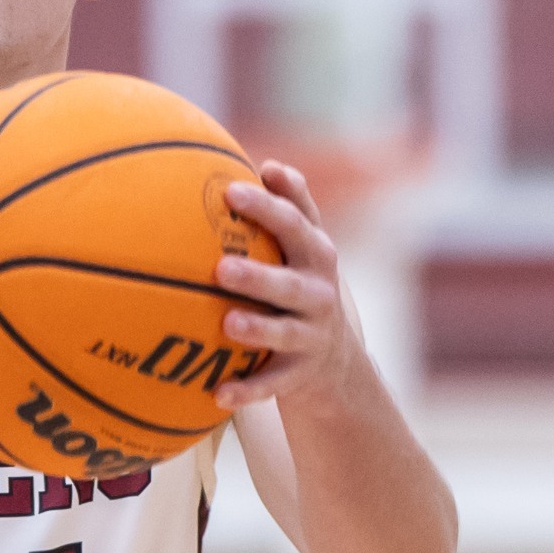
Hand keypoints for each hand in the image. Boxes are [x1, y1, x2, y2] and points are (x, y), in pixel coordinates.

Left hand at [212, 160, 360, 410]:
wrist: (335, 359)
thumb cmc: (302, 281)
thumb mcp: (303, 244)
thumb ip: (289, 204)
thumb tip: (263, 159)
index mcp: (315, 254)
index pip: (295, 224)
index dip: (267, 206)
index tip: (231, 190)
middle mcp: (319, 293)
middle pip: (291, 282)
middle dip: (260, 274)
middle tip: (222, 266)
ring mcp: (311, 335)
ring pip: (283, 332)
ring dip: (257, 328)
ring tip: (228, 323)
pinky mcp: (299, 374)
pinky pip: (272, 384)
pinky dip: (247, 389)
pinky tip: (218, 393)